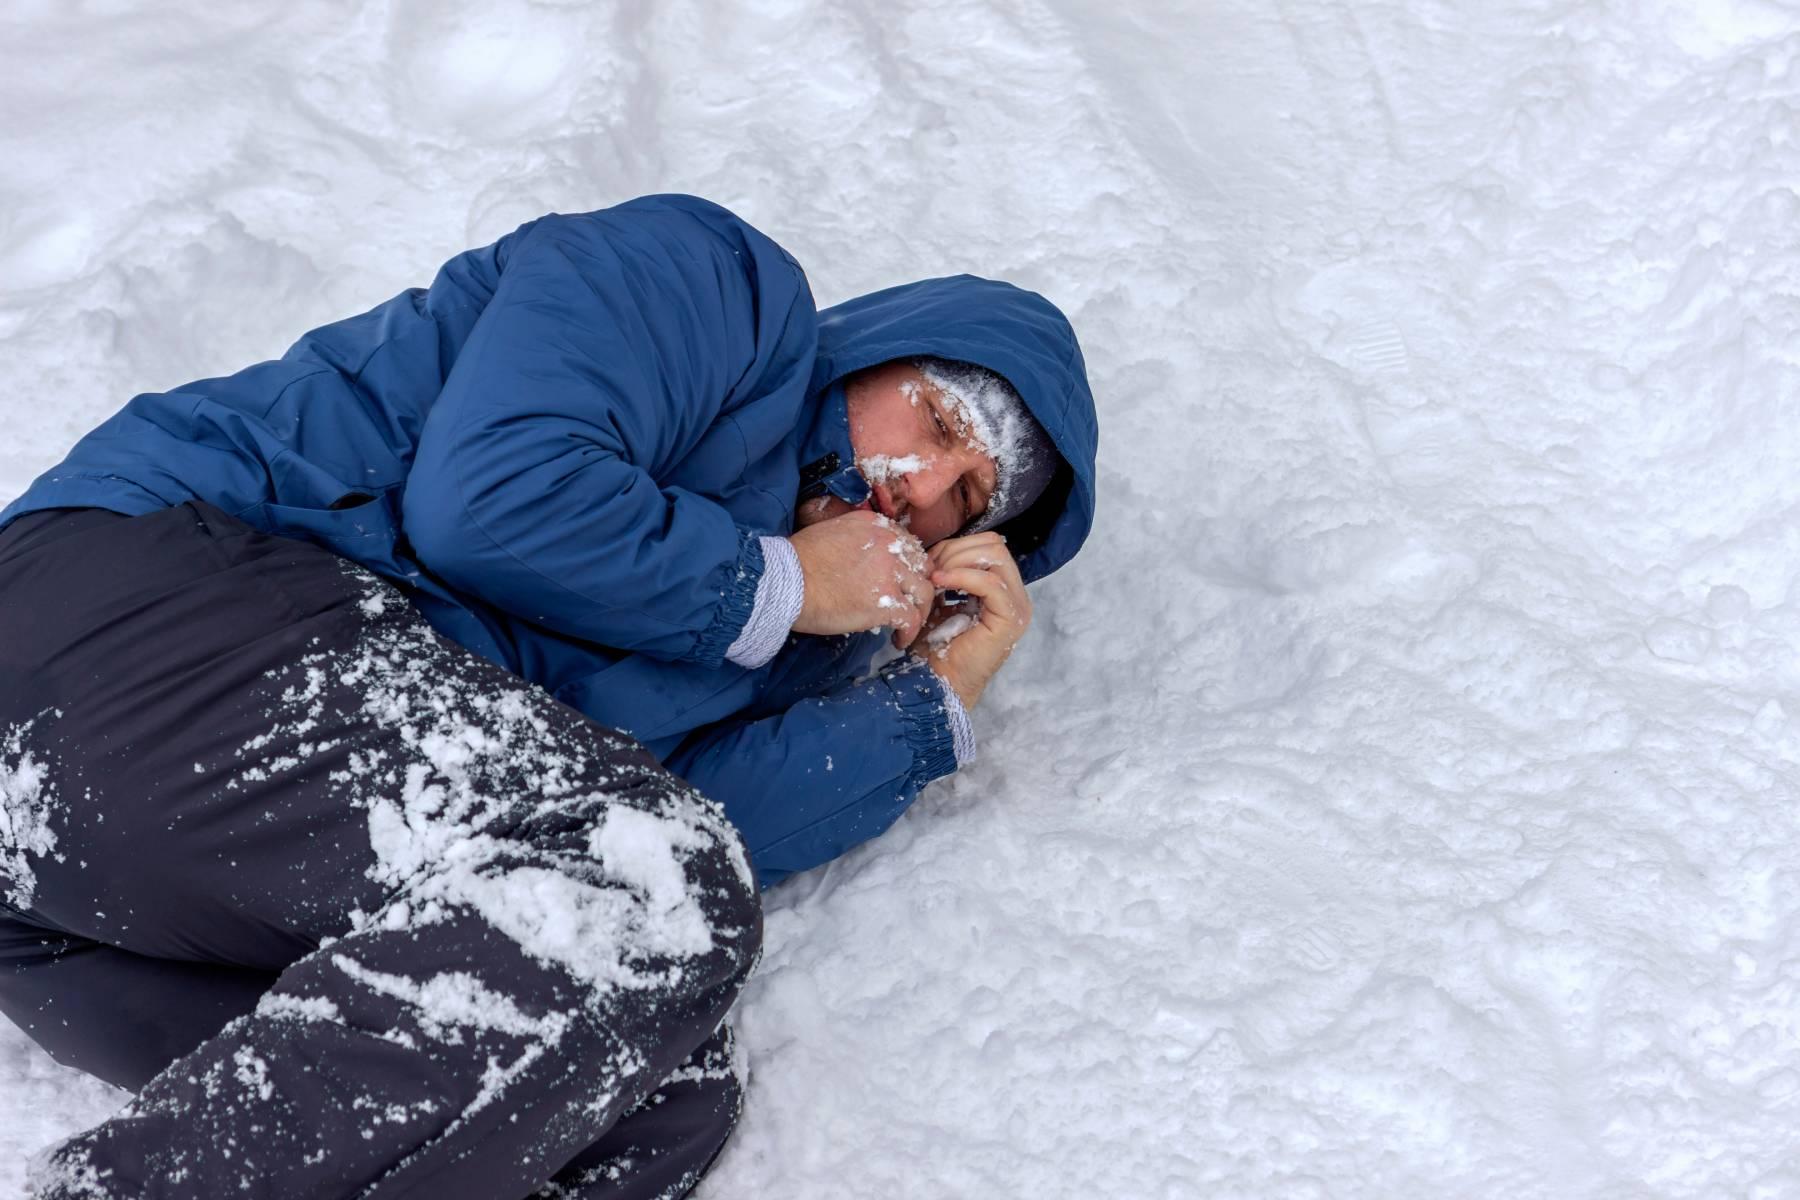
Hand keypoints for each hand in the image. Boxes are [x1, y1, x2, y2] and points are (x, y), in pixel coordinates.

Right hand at [789, 509, 933, 643]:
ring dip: (919, 610)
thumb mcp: (831, 532)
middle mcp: (888, 545)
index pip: (907, 544)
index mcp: (874, 526)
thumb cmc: (796, 561)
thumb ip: (855, 539)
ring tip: (908, 625)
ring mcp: (890, 574)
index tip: (901, 581)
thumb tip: (861, 558)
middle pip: (921, 566)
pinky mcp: (886, 603)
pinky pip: (911, 618)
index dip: (908, 565)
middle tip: (909, 602)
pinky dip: (910, 631)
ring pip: (923, 592)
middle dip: (917, 586)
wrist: (786, 582)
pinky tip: (899, 640)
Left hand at [907, 532, 1030, 709]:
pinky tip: (940, 583)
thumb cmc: (935, 645)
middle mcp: (1015, 594)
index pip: (988, 545)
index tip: (930, 563)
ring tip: (935, 578)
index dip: (956, 546)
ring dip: (958, 562)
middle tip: (931, 569)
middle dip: (956, 550)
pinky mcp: (1010, 620)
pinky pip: (991, 583)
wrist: (937, 681)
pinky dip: (962, 577)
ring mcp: (1017, 607)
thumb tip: (937, 548)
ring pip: (995, 557)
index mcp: (1002, 588)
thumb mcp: (939, 599)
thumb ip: (946, 572)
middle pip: (994, 545)